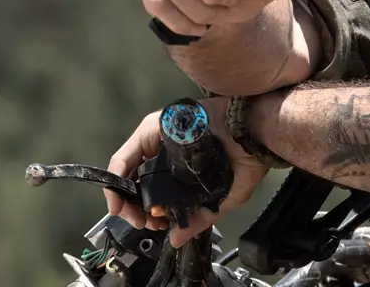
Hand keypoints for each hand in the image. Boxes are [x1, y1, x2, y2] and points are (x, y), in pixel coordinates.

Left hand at [105, 97, 269, 247]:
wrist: (253, 134)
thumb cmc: (244, 162)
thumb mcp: (220, 200)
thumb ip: (197, 219)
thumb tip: (175, 240)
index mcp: (181, 168)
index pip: (154, 192)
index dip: (148, 212)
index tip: (152, 226)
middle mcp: (166, 153)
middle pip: (137, 182)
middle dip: (132, 207)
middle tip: (139, 222)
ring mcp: (158, 140)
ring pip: (128, 170)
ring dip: (122, 195)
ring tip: (129, 214)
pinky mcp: (151, 129)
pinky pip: (126, 155)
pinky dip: (116, 176)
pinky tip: (120, 195)